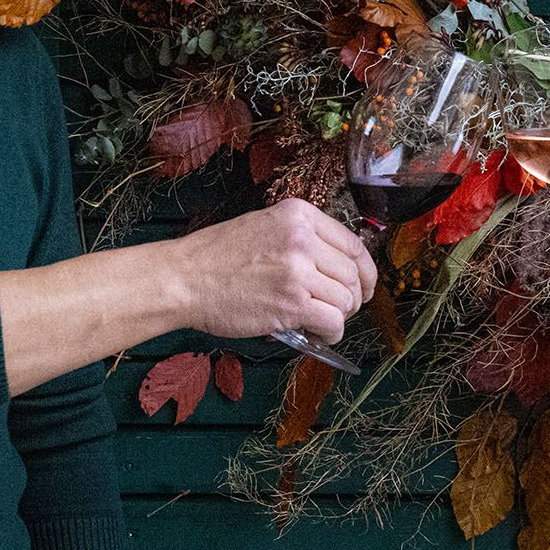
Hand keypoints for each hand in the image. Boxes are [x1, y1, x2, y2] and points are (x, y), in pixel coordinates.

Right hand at [167, 198, 373, 343]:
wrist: (184, 278)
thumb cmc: (216, 257)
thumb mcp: (263, 226)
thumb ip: (301, 240)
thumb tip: (336, 266)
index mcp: (299, 215)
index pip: (352, 244)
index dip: (365, 270)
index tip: (365, 285)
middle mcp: (303, 238)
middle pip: (353, 274)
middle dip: (353, 297)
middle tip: (339, 310)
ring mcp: (299, 270)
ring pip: (346, 299)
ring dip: (340, 316)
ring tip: (320, 321)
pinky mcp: (292, 303)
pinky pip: (333, 322)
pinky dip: (331, 333)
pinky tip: (317, 334)